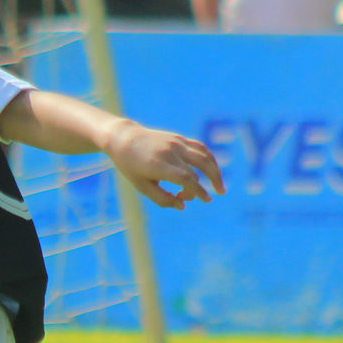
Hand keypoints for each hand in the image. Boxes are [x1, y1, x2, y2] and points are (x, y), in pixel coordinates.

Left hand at [106, 121, 223, 207]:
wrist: (124, 138)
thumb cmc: (131, 166)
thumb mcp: (141, 186)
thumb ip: (161, 198)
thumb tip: (182, 205)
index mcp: (158, 164)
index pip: (186, 178)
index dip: (197, 191)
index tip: (204, 200)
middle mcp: (170, 151)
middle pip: (198, 167)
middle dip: (207, 184)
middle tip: (213, 197)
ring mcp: (176, 142)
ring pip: (203, 155)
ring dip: (215, 171)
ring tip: (219, 186)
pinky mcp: (178, 138)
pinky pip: (199, 147)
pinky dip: (209, 159)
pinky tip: (213, 170)